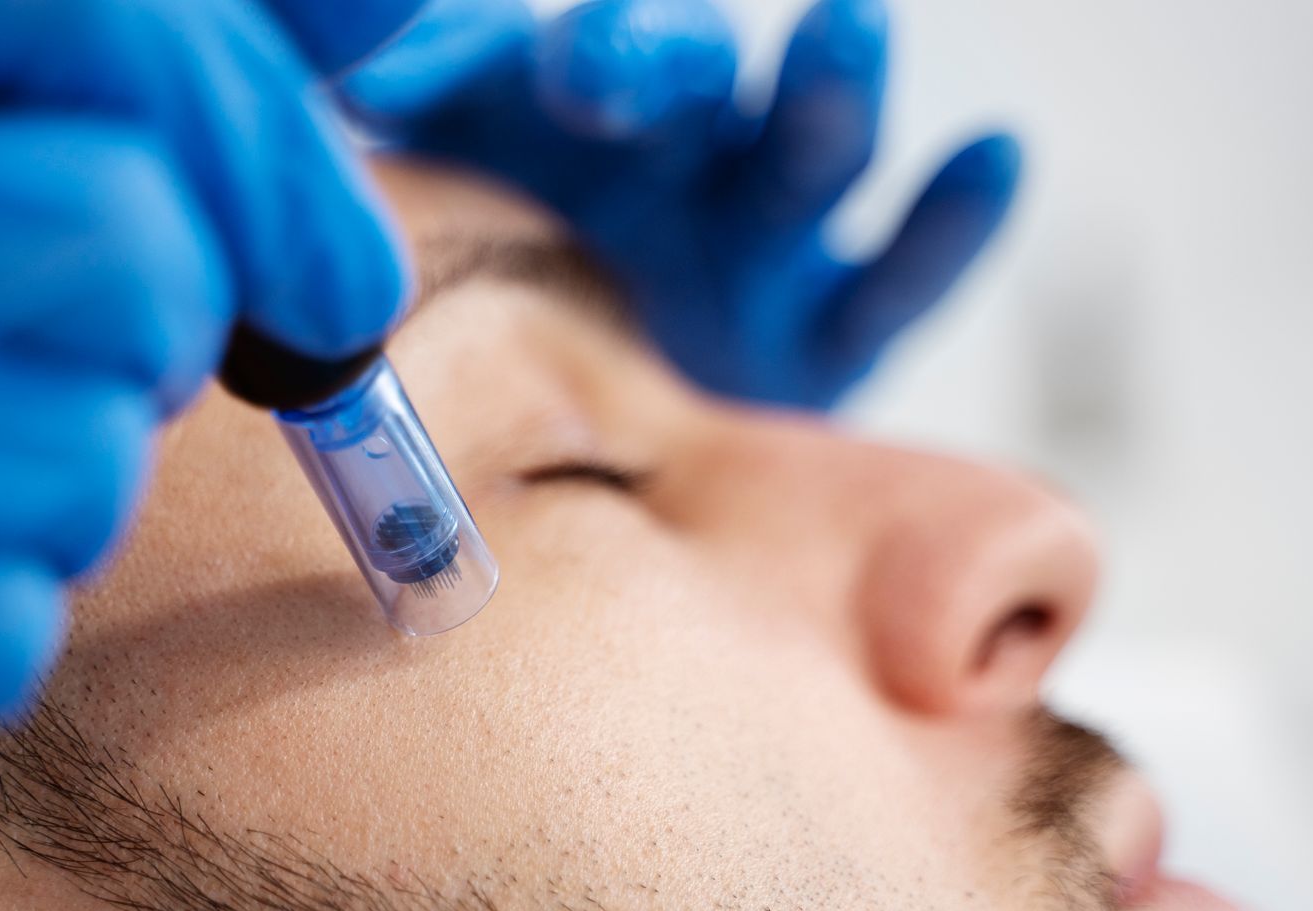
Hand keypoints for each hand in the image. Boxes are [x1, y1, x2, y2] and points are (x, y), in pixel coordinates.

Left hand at [342, 0, 1019, 409]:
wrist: (562, 466)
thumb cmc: (473, 329)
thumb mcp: (422, 234)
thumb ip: (386, 147)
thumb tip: (317, 91)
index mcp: (565, 133)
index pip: (592, 66)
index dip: (601, 62)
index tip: (580, 78)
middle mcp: (672, 168)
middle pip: (698, 90)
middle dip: (685, 67)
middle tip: (664, 63)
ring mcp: (762, 246)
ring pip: (808, 158)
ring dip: (828, 93)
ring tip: (848, 28)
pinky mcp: (829, 337)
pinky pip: (900, 277)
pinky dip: (953, 221)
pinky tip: (995, 153)